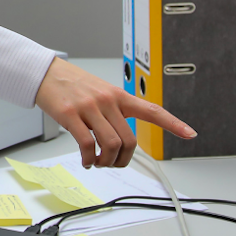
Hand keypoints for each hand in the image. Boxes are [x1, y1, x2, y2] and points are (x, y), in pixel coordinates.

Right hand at [35, 58, 195, 167]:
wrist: (44, 72)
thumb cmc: (72, 84)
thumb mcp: (100, 91)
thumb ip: (113, 111)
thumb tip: (119, 139)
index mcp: (118, 95)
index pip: (151, 110)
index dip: (173, 123)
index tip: (190, 134)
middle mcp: (107, 101)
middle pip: (128, 139)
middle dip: (123, 159)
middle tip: (112, 163)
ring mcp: (89, 107)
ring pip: (110, 144)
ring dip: (106, 161)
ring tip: (97, 162)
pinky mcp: (70, 114)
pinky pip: (86, 144)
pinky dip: (88, 159)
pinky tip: (85, 160)